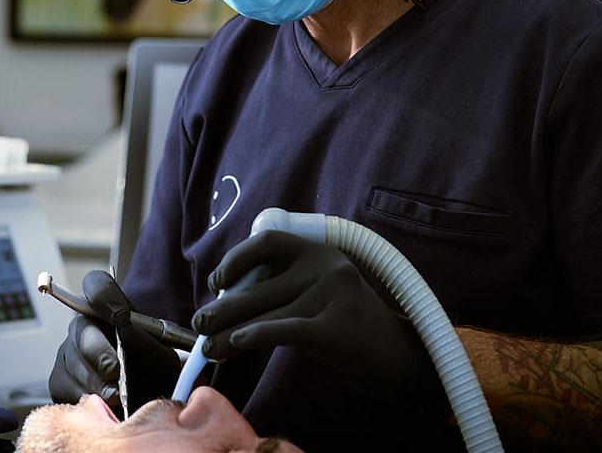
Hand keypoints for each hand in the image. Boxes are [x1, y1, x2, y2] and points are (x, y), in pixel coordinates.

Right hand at [47, 270, 181, 414]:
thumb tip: (124, 333)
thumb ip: (145, 342)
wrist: (152, 402)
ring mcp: (68, 352)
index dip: (104, 296)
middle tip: (114, 370)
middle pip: (81, 327)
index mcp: (111, 309)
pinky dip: (85, 398)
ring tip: (116, 396)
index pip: (96, 283)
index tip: (121, 317)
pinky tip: (103, 405)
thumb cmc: (158, 373)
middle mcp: (85, 325)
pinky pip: (64, 387)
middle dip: (98, 351)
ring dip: (95, 382)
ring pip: (72, 362)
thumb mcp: (163, 356)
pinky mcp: (59, 381)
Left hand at [192, 230, 447, 417]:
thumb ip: (285, 287)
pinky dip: (253, 336)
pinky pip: (282, 329)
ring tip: (209, 346)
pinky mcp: (338, 327)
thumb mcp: (322, 295)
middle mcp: (328, 267)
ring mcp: (335, 295)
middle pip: (259, 284)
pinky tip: (235, 344)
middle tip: (199, 324)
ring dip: (229, 332)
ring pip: (265, 312)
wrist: (402, 361)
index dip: (237, 258)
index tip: (218, 281)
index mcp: (322, 250)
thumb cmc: (351, 329)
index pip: (269, 241)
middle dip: (223, 307)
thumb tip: (225, 299)